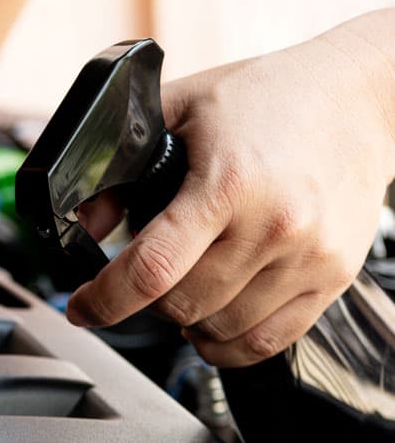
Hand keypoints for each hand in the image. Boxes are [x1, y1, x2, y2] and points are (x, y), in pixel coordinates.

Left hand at [68, 21, 394, 366]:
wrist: (361, 97)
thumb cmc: (269, 98)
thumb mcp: (182, 107)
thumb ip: (125, 163)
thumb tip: (89, 223)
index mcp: (227, 185)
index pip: (152, 269)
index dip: (105, 300)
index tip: (82, 309)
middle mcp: (273, 226)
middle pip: (182, 306)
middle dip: (147, 302)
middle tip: (142, 282)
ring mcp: (307, 257)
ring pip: (220, 331)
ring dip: (187, 323)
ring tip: (181, 293)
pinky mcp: (333, 277)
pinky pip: (267, 342)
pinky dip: (229, 345)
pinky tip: (214, 321)